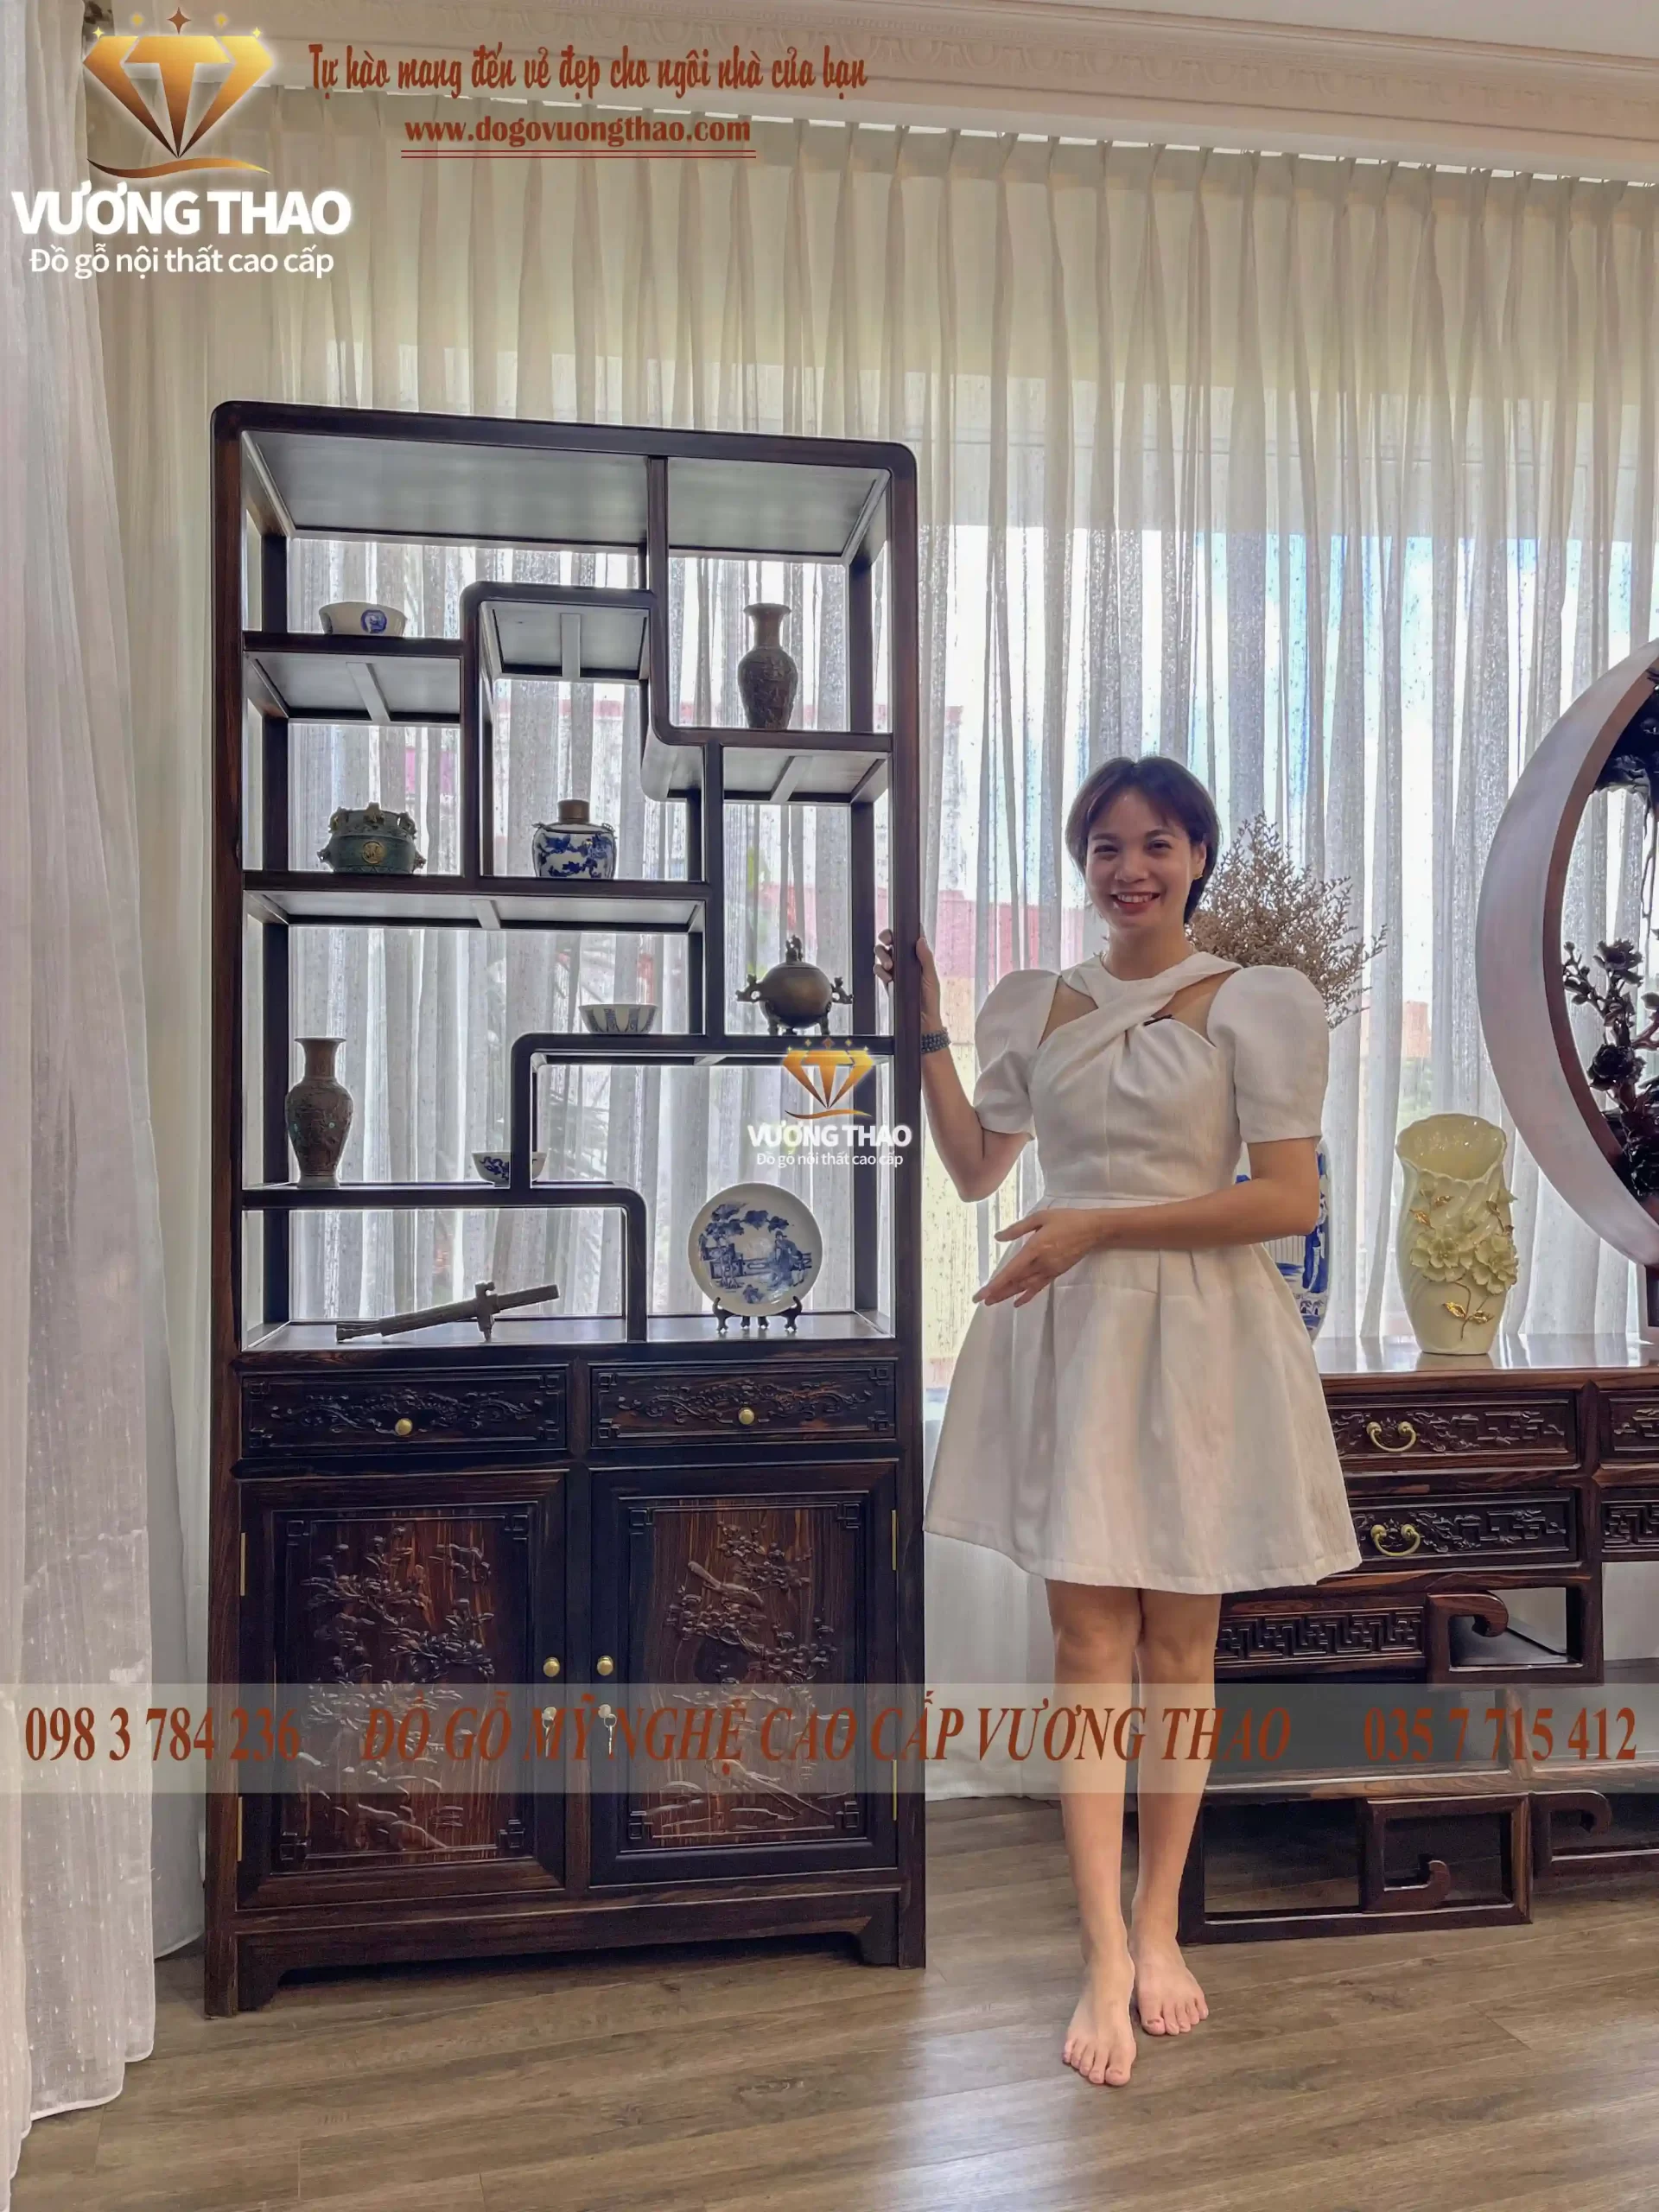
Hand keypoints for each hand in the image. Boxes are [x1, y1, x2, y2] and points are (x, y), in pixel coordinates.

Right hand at [875, 927, 942, 1027]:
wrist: (920, 1022)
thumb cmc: (930, 1000)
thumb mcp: (930, 978)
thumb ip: (925, 959)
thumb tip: (920, 940)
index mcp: (919, 957)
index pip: (910, 937)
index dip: (903, 930)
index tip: (899, 928)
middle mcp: (906, 961)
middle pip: (892, 941)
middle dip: (886, 937)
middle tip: (887, 940)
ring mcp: (895, 970)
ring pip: (883, 953)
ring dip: (882, 955)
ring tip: (889, 965)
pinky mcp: (887, 980)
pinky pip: (878, 969)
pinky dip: (879, 970)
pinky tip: (887, 977)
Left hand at [972, 1209, 1107, 1306]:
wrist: (1092, 1230)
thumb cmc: (1066, 1219)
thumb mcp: (1040, 1217)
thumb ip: (1018, 1228)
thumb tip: (998, 1237)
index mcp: (1035, 1248)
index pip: (1011, 1270)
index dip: (996, 1283)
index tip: (983, 1293)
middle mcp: (1041, 1263)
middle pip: (1015, 1282)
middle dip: (997, 1292)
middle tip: (980, 1300)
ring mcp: (1049, 1270)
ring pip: (1025, 1286)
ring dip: (1008, 1295)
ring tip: (992, 1302)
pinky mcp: (1055, 1273)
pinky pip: (1038, 1287)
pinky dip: (1027, 1296)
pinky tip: (1017, 1303)